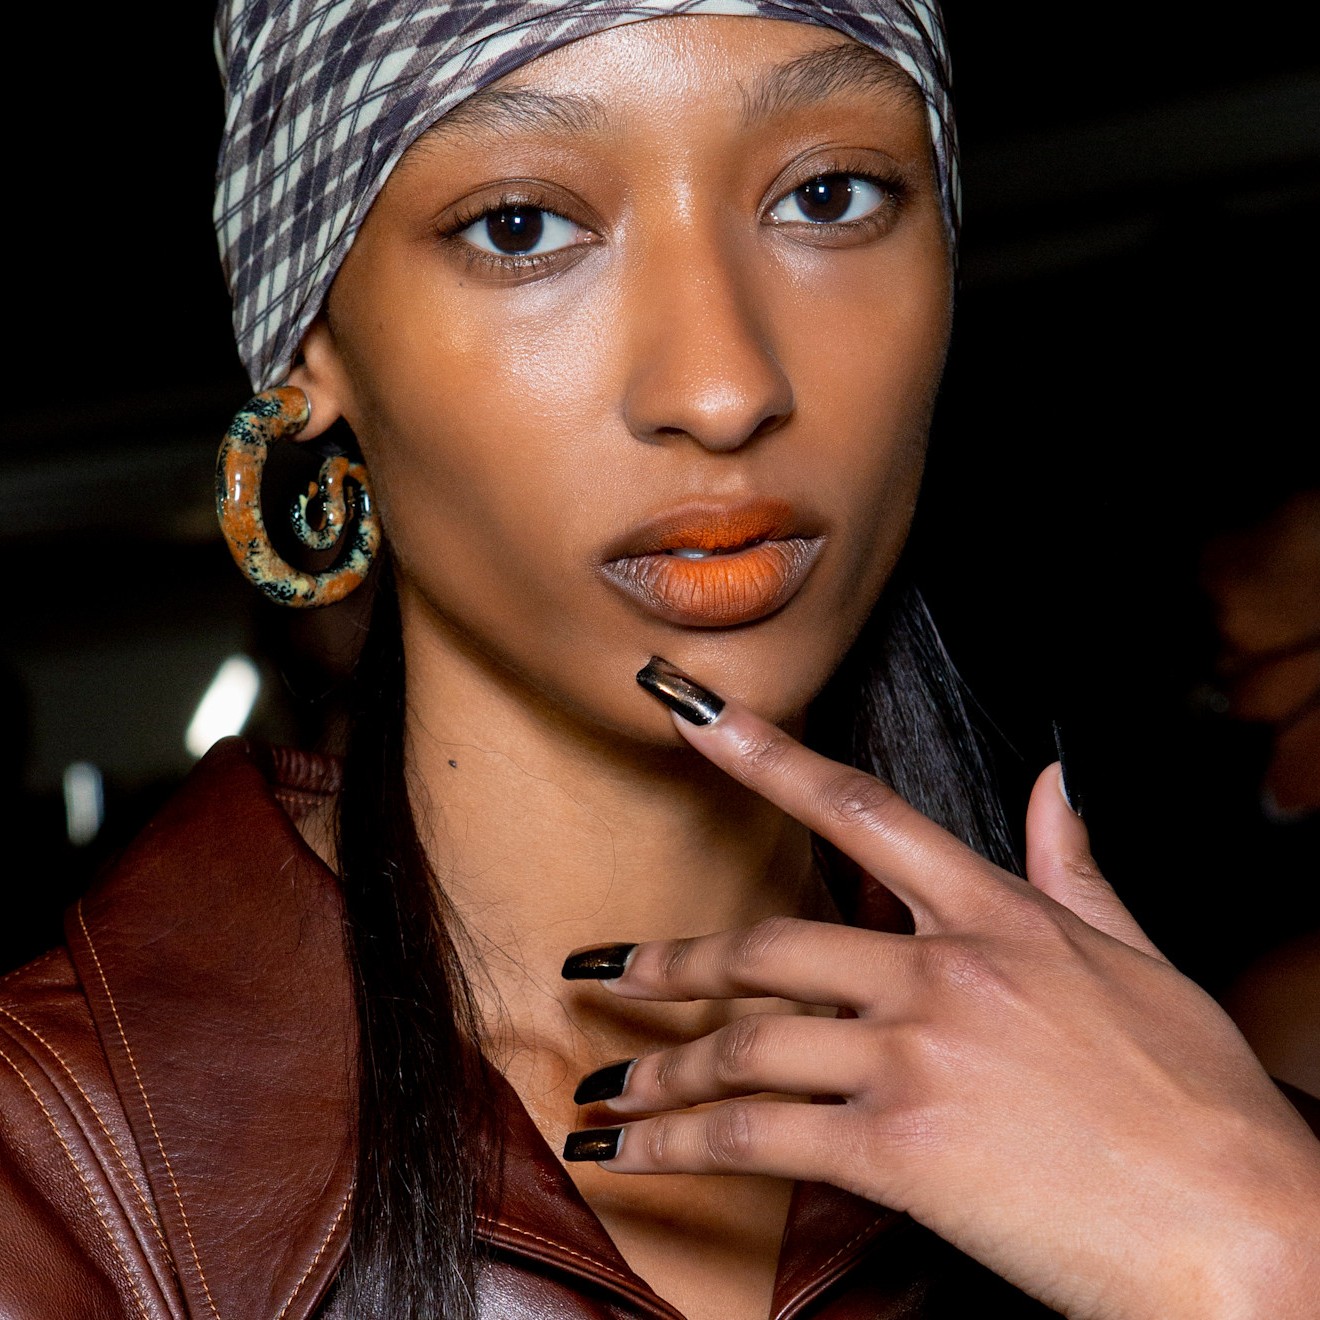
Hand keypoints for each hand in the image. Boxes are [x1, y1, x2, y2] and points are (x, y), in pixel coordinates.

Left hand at [562, 662, 1319, 1319]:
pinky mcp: (904, 1147)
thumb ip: (1077, 866)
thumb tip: (1054, 781)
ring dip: (662, 1067)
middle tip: (606, 970)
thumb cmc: (1202, 1105)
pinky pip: (758, 1135)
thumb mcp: (1142, 963)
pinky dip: (679, 1146)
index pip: (859, 808)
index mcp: (999, 913)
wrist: (1253, 1234)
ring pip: (746, 1041)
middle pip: (768, 945)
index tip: (689, 713)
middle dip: (673, 963)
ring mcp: (918, 1053)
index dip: (763, 752)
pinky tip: (627, 1159)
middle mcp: (945, 968)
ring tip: (610, 1087)